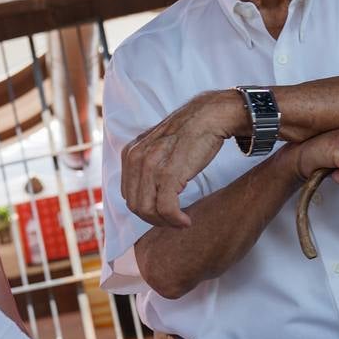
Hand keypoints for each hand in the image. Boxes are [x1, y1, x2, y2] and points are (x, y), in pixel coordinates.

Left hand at [121, 90, 243, 227]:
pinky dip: (175, 220)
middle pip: (135, 205)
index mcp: (130, 153)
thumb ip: (146, 164)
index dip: (146, 209)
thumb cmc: (189, 133)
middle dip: (154, 219)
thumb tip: (145, 191)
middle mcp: (136, 159)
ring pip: (148, 210)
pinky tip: (186, 221)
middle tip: (173, 222)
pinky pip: (166, 208)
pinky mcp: (169, 174)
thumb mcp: (157, 145)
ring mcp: (151, 166)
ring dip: (165, 222)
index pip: (128, 194)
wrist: (209, 116)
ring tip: (181, 222)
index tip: (163, 213)